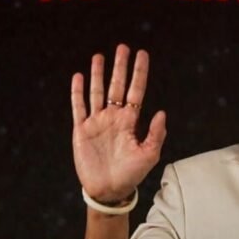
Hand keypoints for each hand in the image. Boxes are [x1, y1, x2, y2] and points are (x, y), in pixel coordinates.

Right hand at [71, 44, 166, 202]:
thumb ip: (155, 134)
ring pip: (97, 92)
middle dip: (120, 67)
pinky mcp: (81, 130)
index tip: (142, 54)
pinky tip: (79, 77)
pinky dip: (78, 92)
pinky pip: (79, 107)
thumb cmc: (131, 174)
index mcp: (130, 121)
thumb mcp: (149, 155)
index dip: (139, 72)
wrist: (109, 190)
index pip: (135, 90)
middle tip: (122, 47)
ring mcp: (97, 122)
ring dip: (98, 74)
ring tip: (99, 56)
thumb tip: (161, 113)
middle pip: (116, 86)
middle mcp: (114, 118)